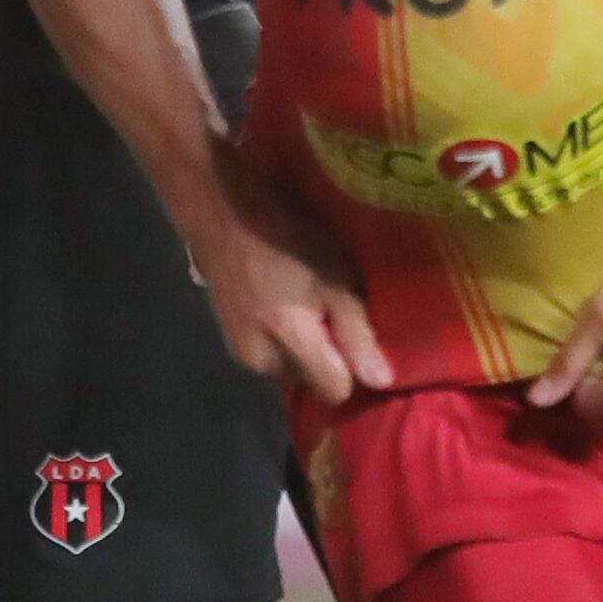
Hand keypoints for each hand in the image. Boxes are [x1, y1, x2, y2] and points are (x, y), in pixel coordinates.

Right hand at [193, 147, 390, 405]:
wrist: (222, 211)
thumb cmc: (288, 236)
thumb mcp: (337, 276)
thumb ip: (358, 332)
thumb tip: (380, 382)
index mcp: (289, 344)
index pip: (334, 390)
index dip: (354, 367)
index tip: (359, 333)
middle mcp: (260, 361)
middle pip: (311, 380)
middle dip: (327, 354)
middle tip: (331, 307)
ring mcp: (239, 350)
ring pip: (290, 365)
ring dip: (304, 343)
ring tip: (306, 299)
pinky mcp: (230, 336)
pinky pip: (271, 349)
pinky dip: (283, 333)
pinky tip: (284, 297)